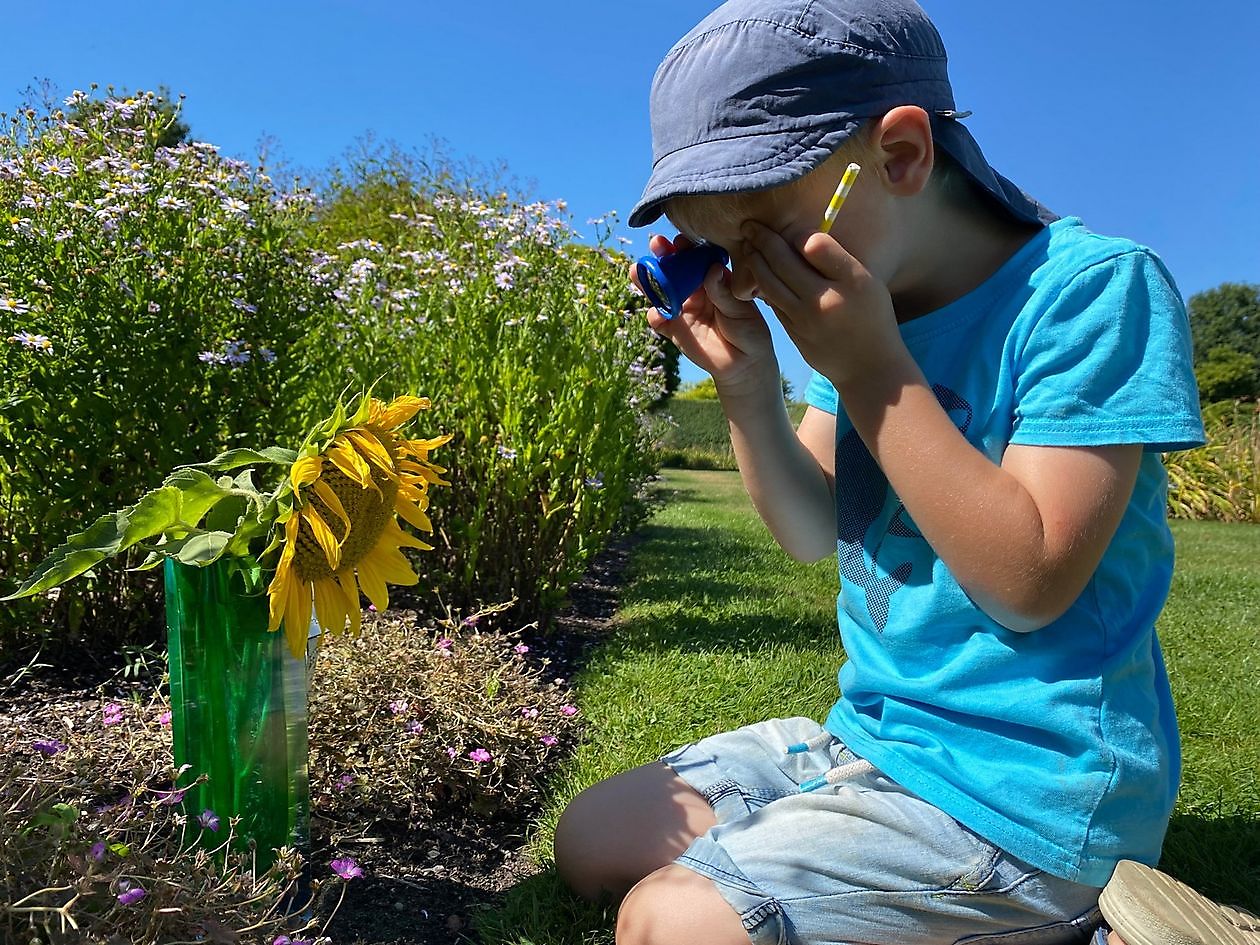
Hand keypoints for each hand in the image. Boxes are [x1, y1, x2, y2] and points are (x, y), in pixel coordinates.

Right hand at [629, 233, 777, 393]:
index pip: (696, 259)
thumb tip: (713, 269)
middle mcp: (694, 290)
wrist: (744, 363)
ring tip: (637, 272)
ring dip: (647, 281)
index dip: (687, 248)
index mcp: (712, 279)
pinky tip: (656, 314)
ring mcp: (682, 309)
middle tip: (656, 245)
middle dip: (663, 256)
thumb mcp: (741, 310)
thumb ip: (723, 292)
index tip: (681, 242)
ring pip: (660, 291)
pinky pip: (659, 320)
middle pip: (674, 270)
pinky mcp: (674, 330)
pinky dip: (655, 316)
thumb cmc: (749, 330)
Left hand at [737, 221, 905, 388]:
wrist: (868, 367)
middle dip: (761, 241)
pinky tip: (757, 271)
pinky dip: (762, 285)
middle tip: (748, 225)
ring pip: (770, 284)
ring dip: (755, 262)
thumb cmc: (871, 317)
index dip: (794, 233)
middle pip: (782, 264)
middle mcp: (821, 301)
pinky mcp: (792, 334)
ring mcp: (803, 320)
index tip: (781, 221)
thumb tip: (804, 238)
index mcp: (847, 283)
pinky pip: (773, 303)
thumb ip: (836, 259)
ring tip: (747, 245)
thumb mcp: (866, 283)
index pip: (813, 247)